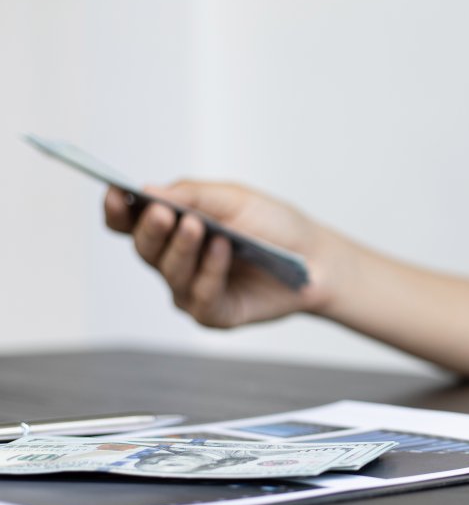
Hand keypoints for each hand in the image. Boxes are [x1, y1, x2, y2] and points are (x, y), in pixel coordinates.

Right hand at [104, 181, 336, 327]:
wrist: (317, 258)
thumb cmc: (273, 226)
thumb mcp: (234, 199)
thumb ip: (193, 194)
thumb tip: (146, 191)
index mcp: (173, 228)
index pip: (130, 223)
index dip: (118, 209)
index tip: (116, 191)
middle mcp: (175, 261)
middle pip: (144, 248)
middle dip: (151, 229)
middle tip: (163, 213)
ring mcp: (191, 289)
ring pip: (170, 272)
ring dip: (183, 248)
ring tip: (198, 226)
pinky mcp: (213, 313)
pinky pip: (201, 295)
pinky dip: (211, 271)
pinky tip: (223, 250)